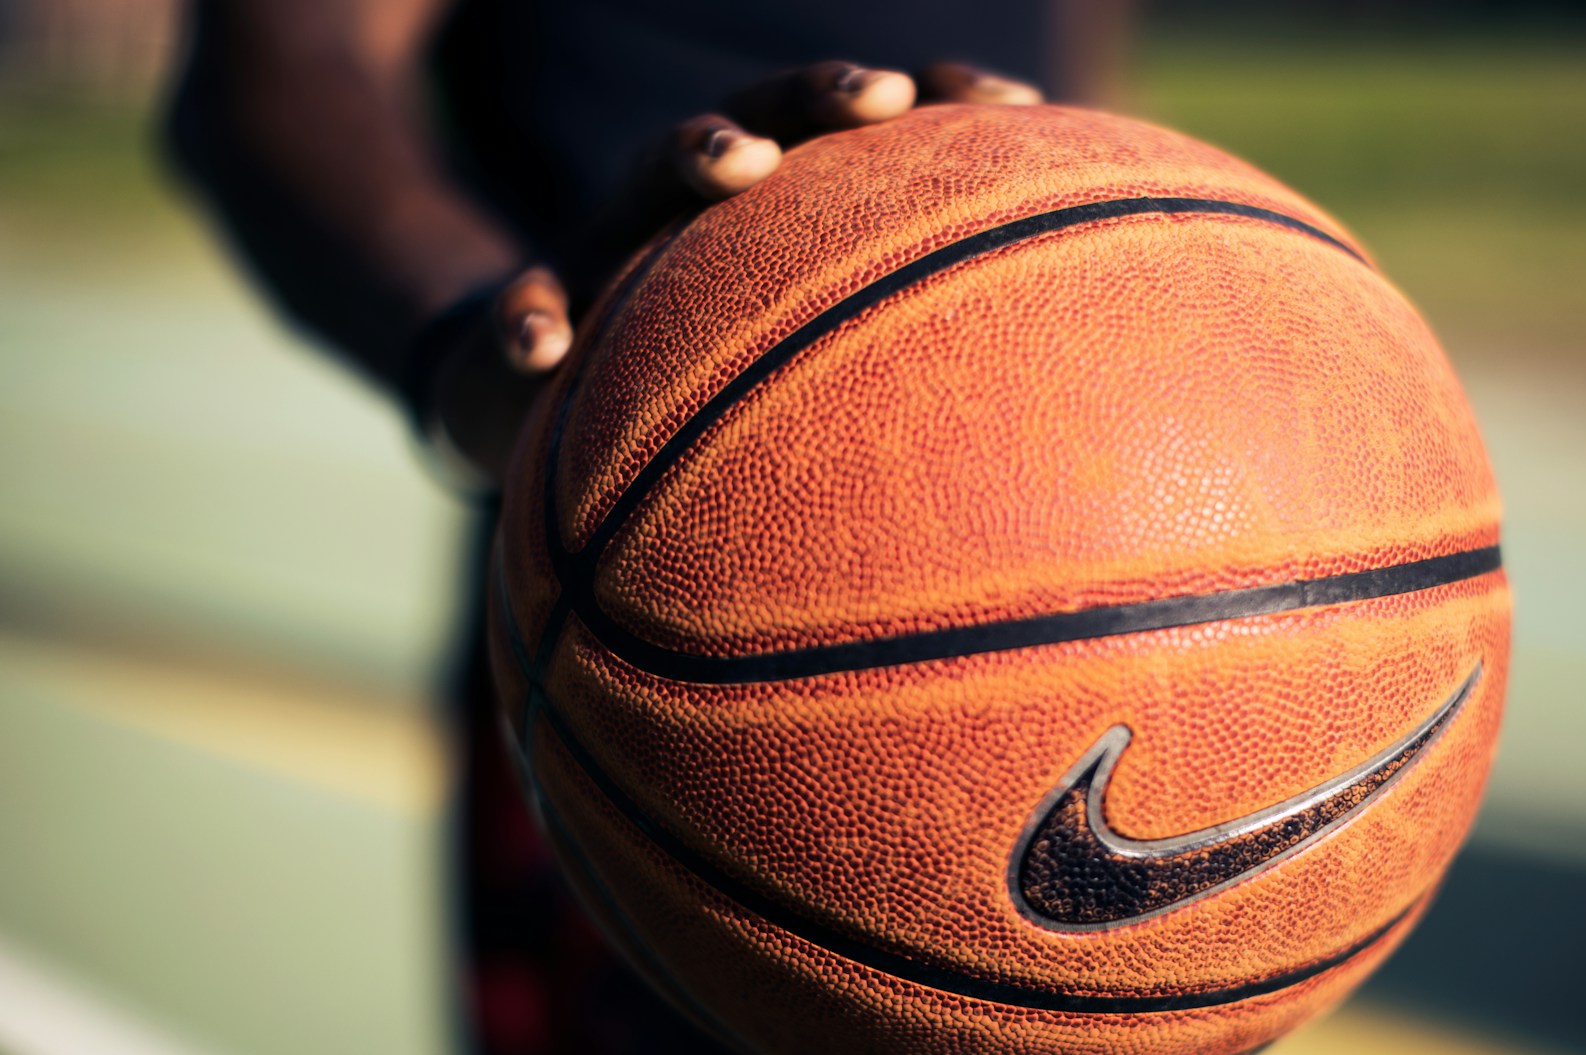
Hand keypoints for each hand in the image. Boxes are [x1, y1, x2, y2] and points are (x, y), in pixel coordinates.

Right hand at [422, 61, 1042, 489]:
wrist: (544, 388)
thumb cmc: (694, 372)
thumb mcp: (785, 356)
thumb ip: (882, 346)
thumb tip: (1039, 400)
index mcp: (770, 205)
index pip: (862, 135)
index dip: (942, 104)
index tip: (1021, 108)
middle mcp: (693, 202)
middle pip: (765, 117)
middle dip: (824, 99)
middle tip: (885, 99)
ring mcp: (608, 242)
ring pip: (643, 181)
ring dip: (694, 156)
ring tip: (737, 167)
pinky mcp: (535, 305)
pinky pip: (522, 306)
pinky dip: (528, 318)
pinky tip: (543, 349)